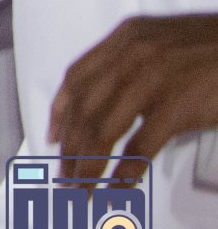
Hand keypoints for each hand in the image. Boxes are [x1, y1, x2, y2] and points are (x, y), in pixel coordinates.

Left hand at [50, 13, 217, 187]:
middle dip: (70, 149)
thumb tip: (114, 99)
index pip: (77, 77)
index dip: (61, 111)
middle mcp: (130, 55)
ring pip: (102, 130)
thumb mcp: (167, 42)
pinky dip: (124, 172)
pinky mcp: (175, 107)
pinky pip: (139, 147)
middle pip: (84, 109)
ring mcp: (151, 80)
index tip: (53, 137)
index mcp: (126, 38)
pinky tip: (117, 189)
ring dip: (88, 166)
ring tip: (82, 190)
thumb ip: (136, 61)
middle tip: (65, 177)